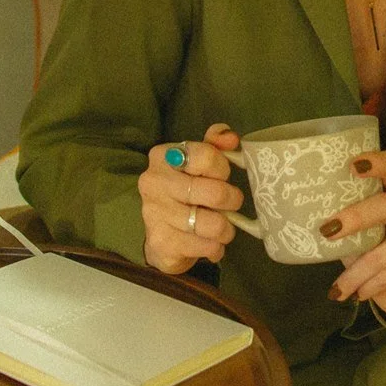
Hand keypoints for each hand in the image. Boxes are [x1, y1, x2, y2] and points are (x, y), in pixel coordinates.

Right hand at [139, 123, 242, 274]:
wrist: (161, 238)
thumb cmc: (185, 193)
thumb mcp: (198, 164)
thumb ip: (216, 145)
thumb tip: (231, 138)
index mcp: (163, 156)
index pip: (207, 156)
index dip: (223, 169)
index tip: (221, 177)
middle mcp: (154, 182)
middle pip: (216, 192)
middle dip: (232, 201)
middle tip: (229, 204)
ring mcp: (155, 214)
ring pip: (215, 224)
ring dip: (226, 229)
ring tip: (221, 227)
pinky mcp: (162, 243)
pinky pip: (207, 246)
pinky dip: (216, 248)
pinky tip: (209, 243)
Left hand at [324, 150, 385, 319]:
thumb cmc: (374, 256)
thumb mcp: (357, 236)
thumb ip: (342, 224)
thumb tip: (294, 221)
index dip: (378, 161)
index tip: (353, 165)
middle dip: (356, 217)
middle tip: (328, 230)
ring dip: (357, 272)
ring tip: (338, 289)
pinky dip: (372, 284)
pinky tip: (360, 293)